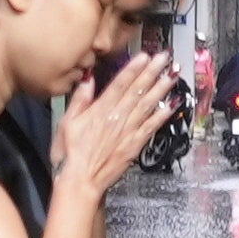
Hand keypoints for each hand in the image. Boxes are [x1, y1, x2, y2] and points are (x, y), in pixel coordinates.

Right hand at [57, 50, 176, 186]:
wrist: (81, 181)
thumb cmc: (70, 154)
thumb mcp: (66, 122)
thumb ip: (79, 99)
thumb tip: (88, 78)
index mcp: (100, 110)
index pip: (120, 83)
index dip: (134, 68)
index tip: (145, 56)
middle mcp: (117, 118)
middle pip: (137, 90)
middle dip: (152, 72)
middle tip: (165, 58)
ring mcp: (128, 132)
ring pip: (148, 105)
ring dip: (161, 89)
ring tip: (173, 75)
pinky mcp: (135, 146)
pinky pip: (151, 127)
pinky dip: (162, 116)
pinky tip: (172, 105)